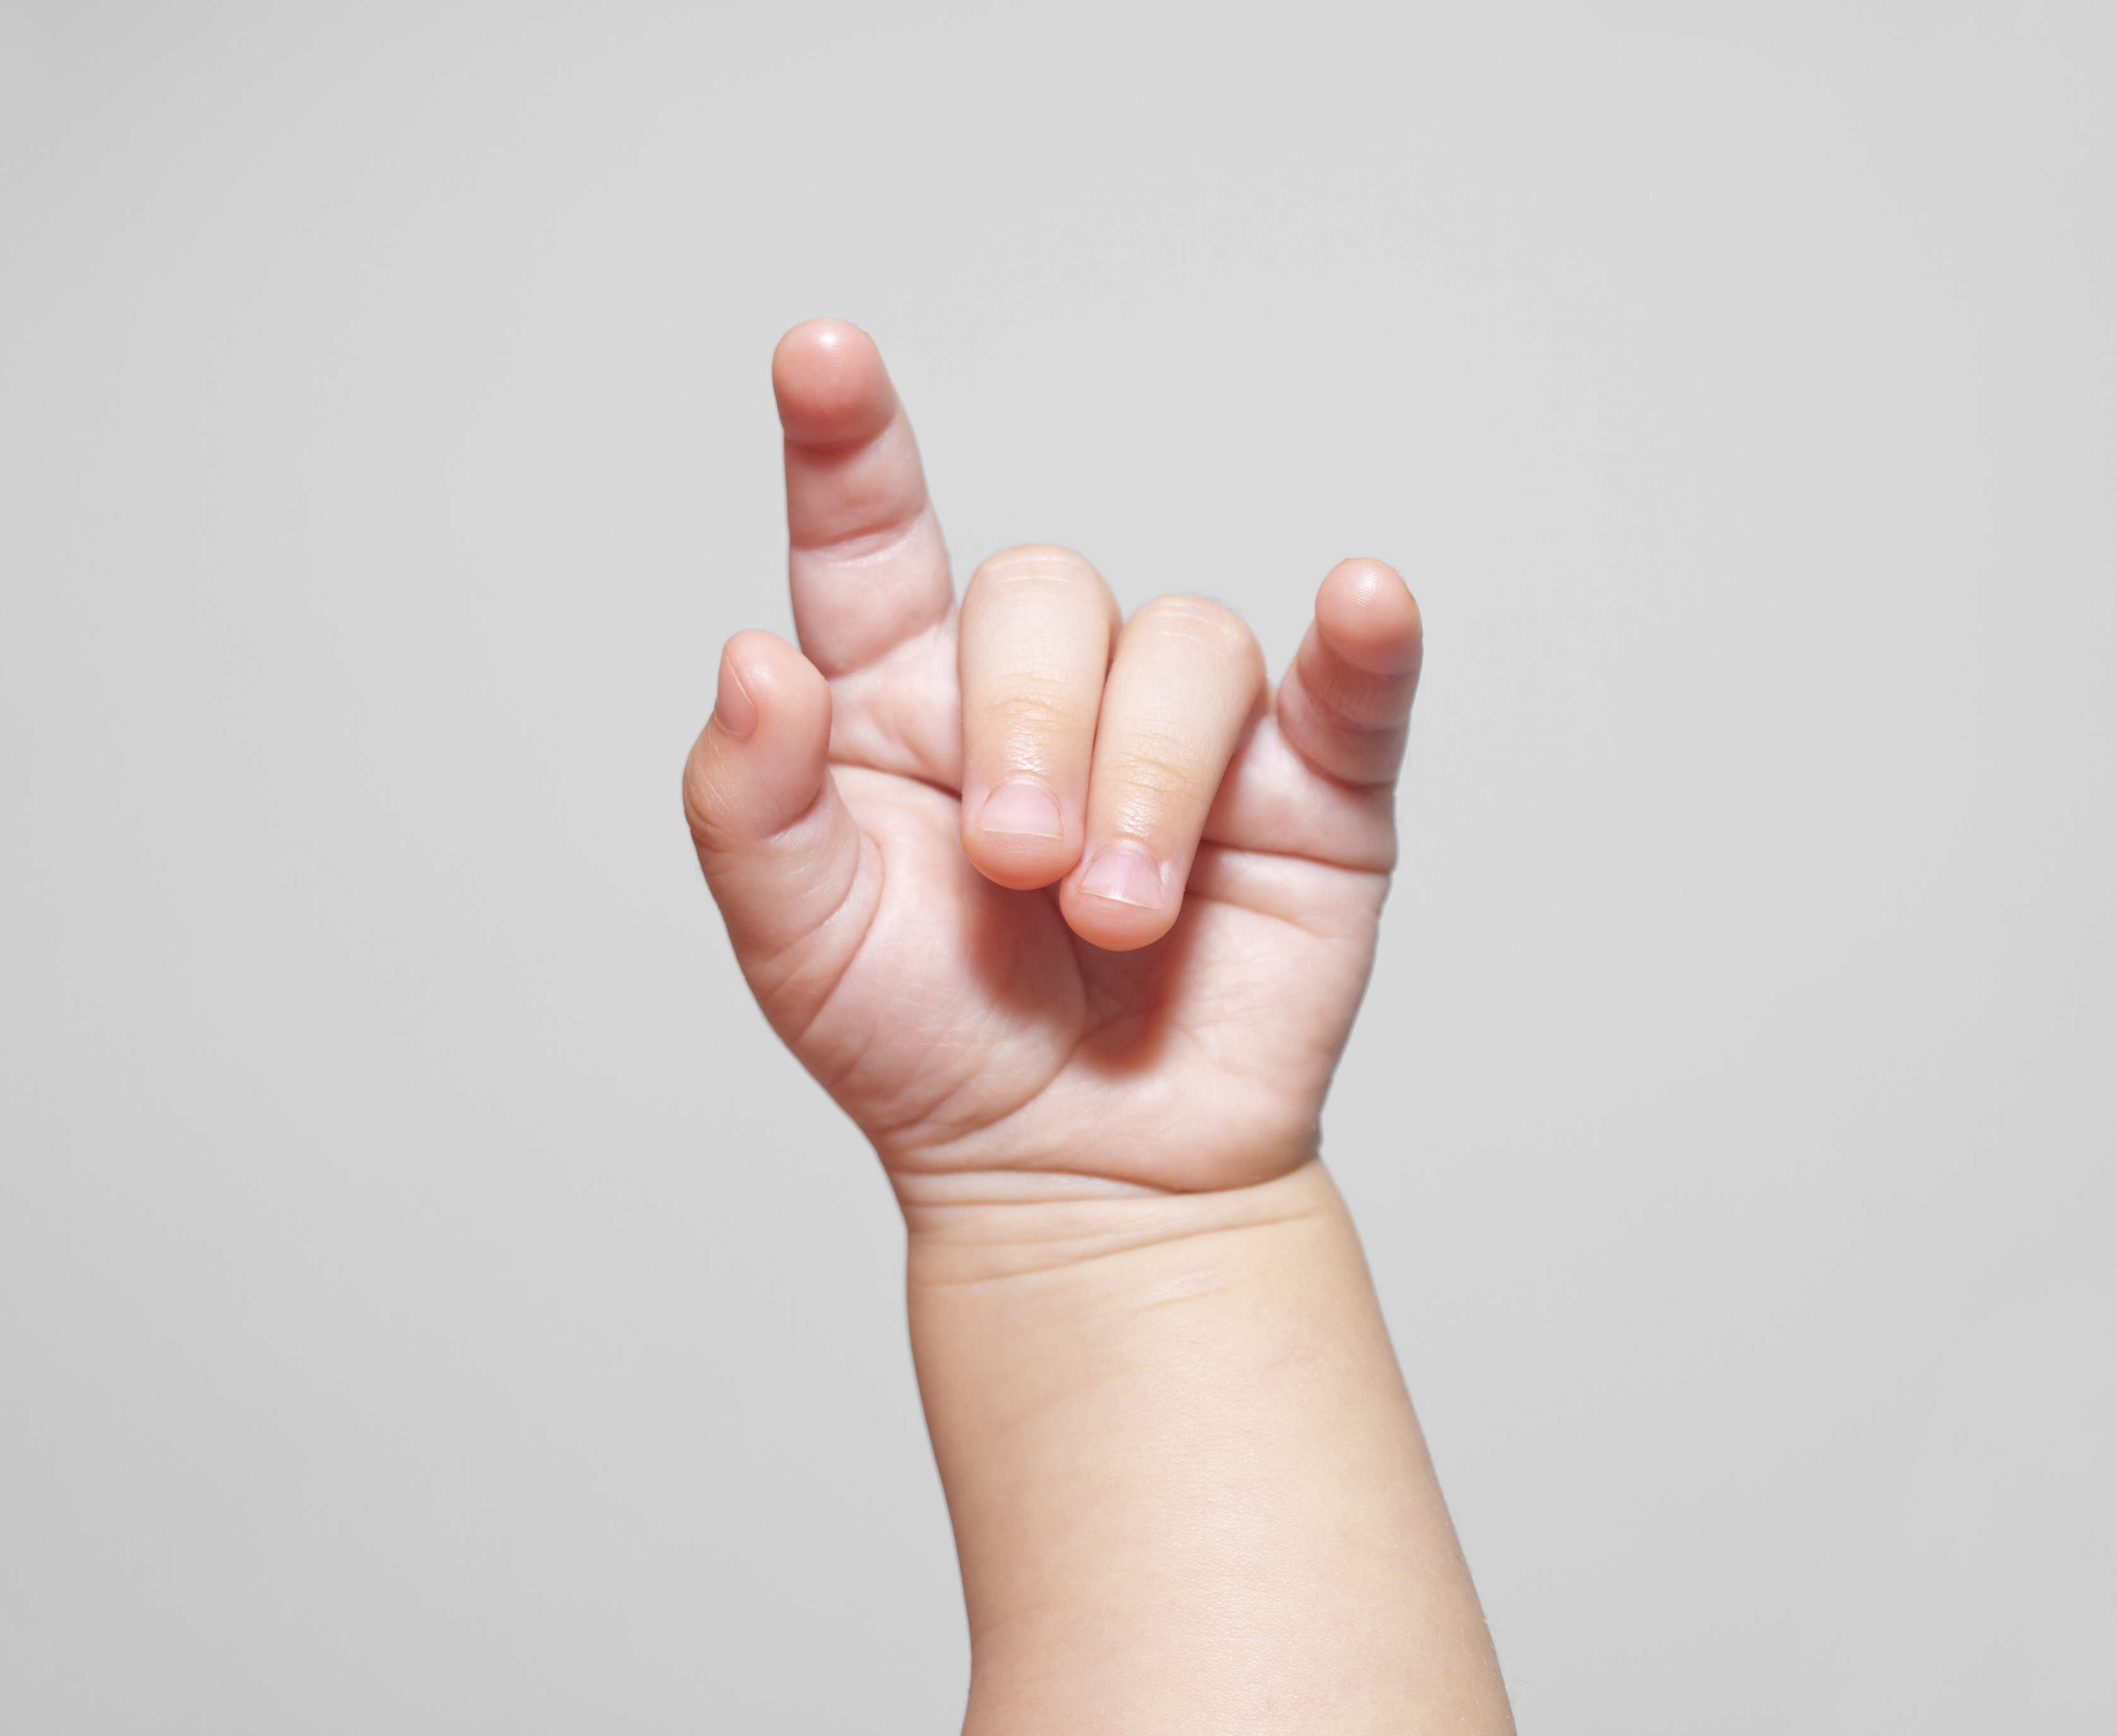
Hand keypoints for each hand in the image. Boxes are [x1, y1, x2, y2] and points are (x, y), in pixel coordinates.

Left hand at [683, 320, 1422, 1194]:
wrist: (1074, 1179)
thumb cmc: (927, 1051)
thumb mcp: (797, 945)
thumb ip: (751, 804)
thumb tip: (753, 658)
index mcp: (901, 699)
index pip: (871, 537)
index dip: (845, 443)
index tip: (819, 356)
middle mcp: (1044, 690)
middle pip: (1046, 592)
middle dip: (1029, 727)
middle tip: (1014, 870)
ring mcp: (1184, 736)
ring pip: (1184, 643)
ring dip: (1144, 777)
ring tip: (1114, 917)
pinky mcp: (1310, 795)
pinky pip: (1350, 687)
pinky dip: (1365, 643)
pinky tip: (1363, 603)